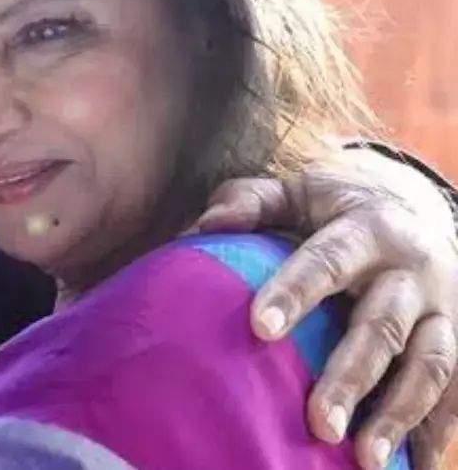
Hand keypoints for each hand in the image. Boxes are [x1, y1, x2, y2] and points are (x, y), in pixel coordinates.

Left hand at [187, 153, 457, 469]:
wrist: (420, 213)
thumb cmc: (337, 212)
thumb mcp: (300, 193)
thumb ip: (251, 203)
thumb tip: (201, 228)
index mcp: (368, 229)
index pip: (327, 260)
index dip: (294, 291)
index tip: (259, 327)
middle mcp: (413, 271)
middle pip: (383, 327)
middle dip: (351, 377)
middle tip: (317, 424)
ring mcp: (444, 311)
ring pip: (430, 366)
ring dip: (398, 415)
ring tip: (362, 459)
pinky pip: (455, 393)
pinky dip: (434, 432)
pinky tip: (410, 468)